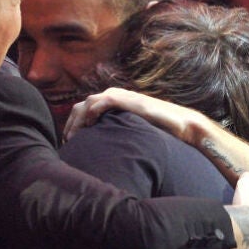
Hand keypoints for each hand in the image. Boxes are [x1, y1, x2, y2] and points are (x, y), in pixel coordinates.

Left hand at [64, 87, 203, 143]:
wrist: (182, 125)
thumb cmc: (159, 131)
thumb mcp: (132, 132)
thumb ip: (117, 134)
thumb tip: (104, 151)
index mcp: (114, 103)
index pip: (85, 108)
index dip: (73, 123)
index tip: (68, 140)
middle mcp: (116, 96)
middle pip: (82, 105)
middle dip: (71, 122)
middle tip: (66, 141)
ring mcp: (123, 97)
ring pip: (89, 102)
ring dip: (78, 118)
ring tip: (73, 135)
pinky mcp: (130, 101)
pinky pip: (105, 101)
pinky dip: (94, 110)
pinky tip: (90, 124)